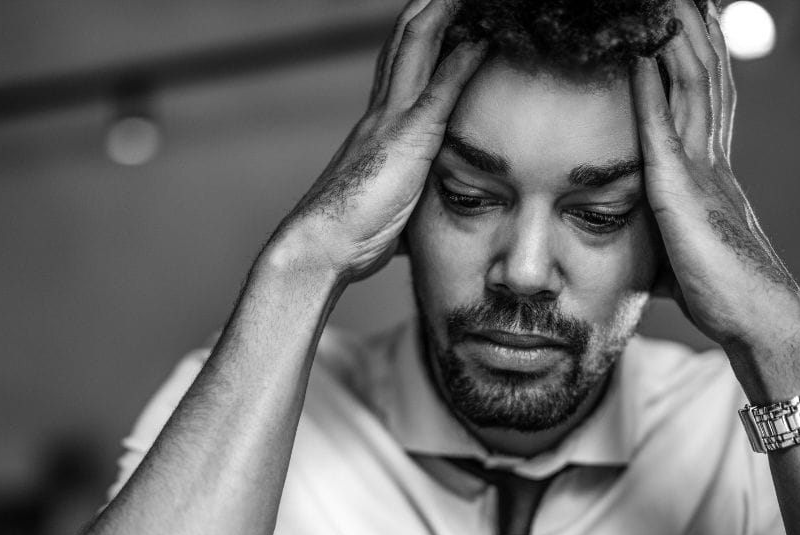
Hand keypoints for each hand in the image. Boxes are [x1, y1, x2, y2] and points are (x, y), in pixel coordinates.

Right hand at [266, 0, 485, 284]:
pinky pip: (438, 90)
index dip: (418, 39)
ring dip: (440, 15)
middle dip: (427, 10)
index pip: (398, 70)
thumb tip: (412, 225)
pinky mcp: (406, 140)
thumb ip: (403, 199)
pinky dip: (461, 61)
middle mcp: (380, 114)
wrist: (318, 246)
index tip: (438, 16)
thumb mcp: (387, 208)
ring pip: (416, 49)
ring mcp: (390, 122)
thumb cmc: (349, 237)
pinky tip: (480, 38)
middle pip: (404, 44)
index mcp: (375, 129)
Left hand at [630, 0, 799, 358]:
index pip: (704, 93)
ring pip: (688, 87)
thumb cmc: (723, 297)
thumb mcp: (683, 252)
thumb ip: (664, 234)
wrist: (761, 322)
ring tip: (661, 1)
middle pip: (701, 73)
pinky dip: (647, 91)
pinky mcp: (682, 195)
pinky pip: (661, 131)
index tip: (682, 15)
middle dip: (688, 28)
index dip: (694, 51)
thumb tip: (642, 245)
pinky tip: (636, 57)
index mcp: (711, 169)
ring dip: (671, 40)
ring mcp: (701, 172)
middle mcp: (710, 159)